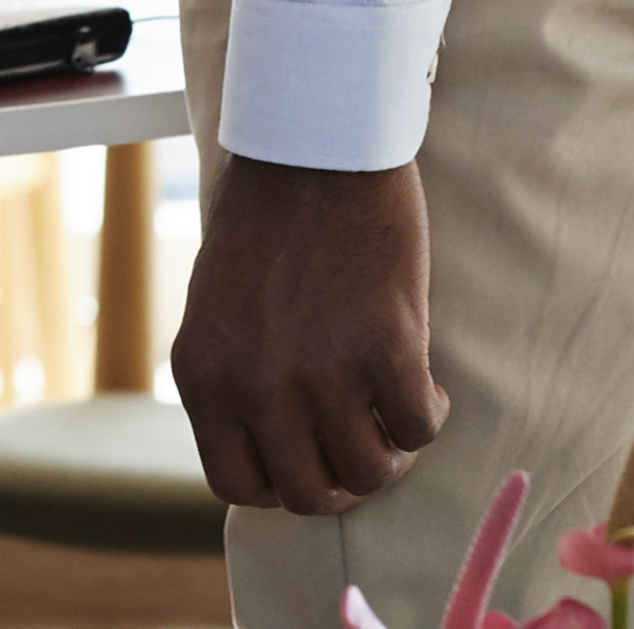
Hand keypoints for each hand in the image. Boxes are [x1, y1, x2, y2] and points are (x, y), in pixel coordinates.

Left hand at [172, 152, 445, 516]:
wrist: (313, 140)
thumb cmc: (266, 211)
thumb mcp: (218, 305)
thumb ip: (236, 374)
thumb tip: (276, 442)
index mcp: (204, 374)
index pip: (238, 485)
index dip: (282, 481)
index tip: (310, 456)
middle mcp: (256, 385)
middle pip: (309, 493)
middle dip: (342, 479)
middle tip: (365, 441)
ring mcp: (322, 371)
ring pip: (370, 472)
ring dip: (391, 453)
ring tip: (397, 412)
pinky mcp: (386, 346)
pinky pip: (419, 427)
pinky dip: (429, 415)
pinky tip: (426, 383)